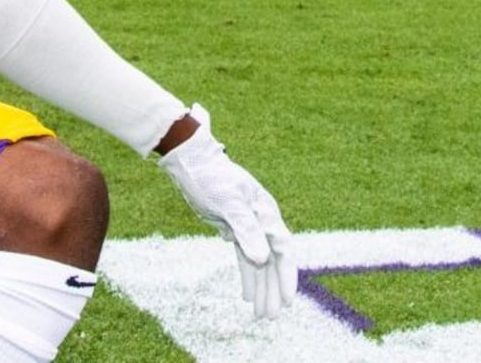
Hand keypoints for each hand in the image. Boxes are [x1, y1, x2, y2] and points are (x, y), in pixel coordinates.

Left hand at [155, 105, 298, 320]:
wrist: (193, 164)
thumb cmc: (212, 179)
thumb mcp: (229, 203)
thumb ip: (247, 231)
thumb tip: (263, 259)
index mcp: (266, 214)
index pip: (283, 251)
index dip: (286, 276)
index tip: (287, 300)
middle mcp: (262, 222)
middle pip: (273, 262)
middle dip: (274, 290)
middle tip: (272, 317)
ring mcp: (249, 227)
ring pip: (259, 264)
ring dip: (261, 288)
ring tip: (261, 315)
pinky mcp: (234, 229)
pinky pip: (245, 258)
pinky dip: (248, 277)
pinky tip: (247, 296)